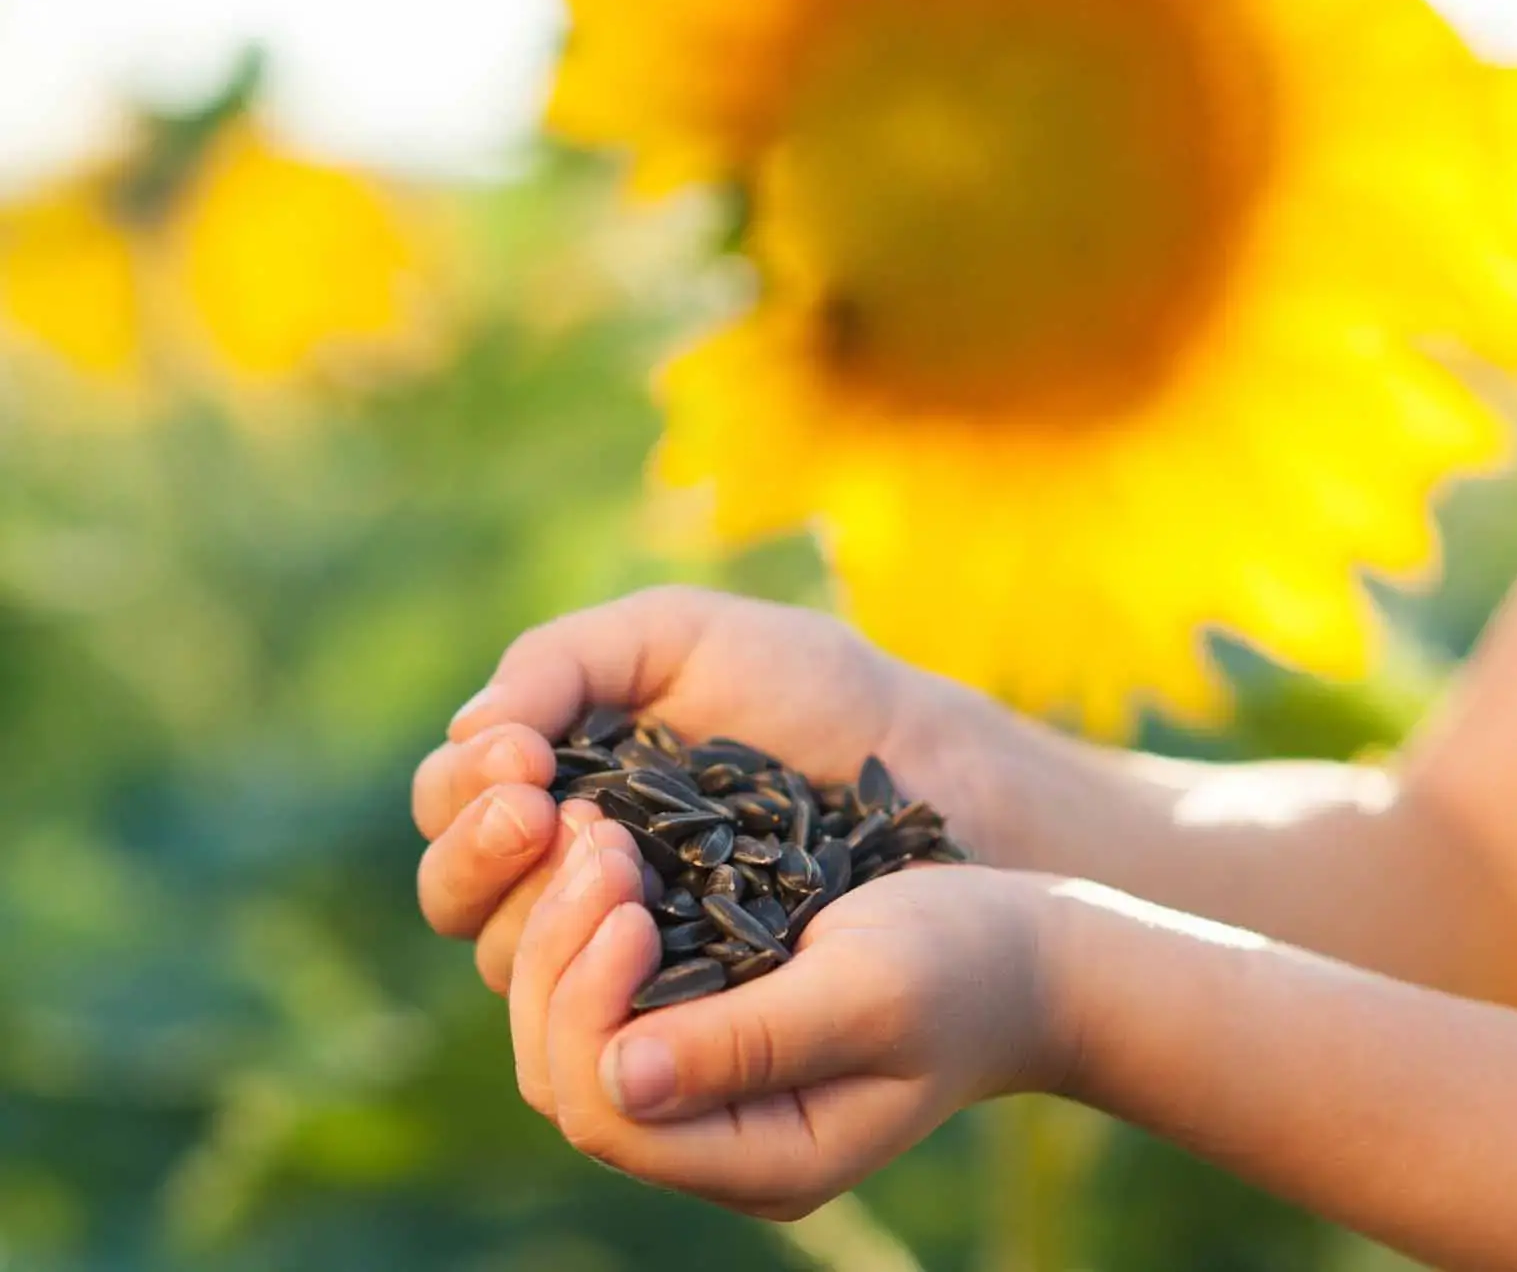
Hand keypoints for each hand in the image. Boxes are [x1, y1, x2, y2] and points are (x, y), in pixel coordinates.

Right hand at [410, 586, 1038, 992]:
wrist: (926, 764)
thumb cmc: (808, 688)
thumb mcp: (679, 636)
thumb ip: (562, 661)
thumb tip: (469, 733)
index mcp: (555, 780)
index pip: (450, 806)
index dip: (466, 791)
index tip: (523, 760)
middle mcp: (571, 871)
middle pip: (460, 898)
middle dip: (482, 854)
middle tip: (544, 813)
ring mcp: (624, 946)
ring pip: (513, 966)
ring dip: (537, 913)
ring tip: (612, 857)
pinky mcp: (682, 1005)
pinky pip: (602, 1019)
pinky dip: (602, 976)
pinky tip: (642, 925)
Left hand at [508, 817, 1070, 1218]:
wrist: (1021, 951)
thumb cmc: (963, 965)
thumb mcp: (870, 990)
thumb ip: (753, 1040)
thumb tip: (621, 1076)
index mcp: (765, 1158)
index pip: (608, 1114)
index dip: (585, 1007)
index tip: (624, 898)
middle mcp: (716, 1143)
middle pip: (567, 1079)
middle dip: (560, 956)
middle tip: (597, 836)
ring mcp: (703, 1090)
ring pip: (569, 1035)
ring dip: (563, 929)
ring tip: (597, 828)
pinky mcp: (699, 1029)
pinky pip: (602, 993)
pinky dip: (587, 920)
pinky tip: (607, 844)